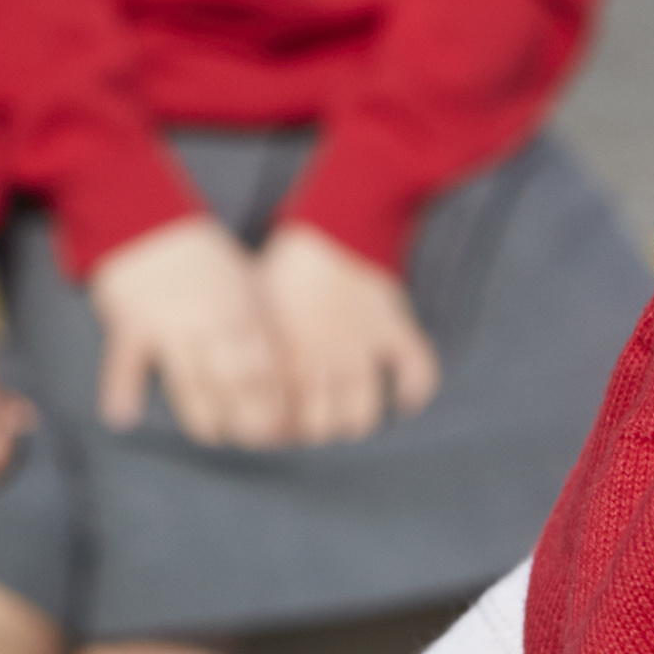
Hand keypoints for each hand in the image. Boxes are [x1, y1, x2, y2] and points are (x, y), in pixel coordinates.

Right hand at [88, 216, 294, 447]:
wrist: (145, 216)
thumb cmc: (199, 251)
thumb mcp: (243, 277)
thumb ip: (257, 318)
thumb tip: (279, 360)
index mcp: (241, 308)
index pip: (267, 367)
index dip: (276, 401)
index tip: (282, 425)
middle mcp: (209, 321)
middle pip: (235, 384)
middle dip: (250, 419)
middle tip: (254, 440)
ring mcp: (169, 325)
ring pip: (189, 385)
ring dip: (204, 418)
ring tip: (213, 437)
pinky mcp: (130, 324)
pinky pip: (125, 364)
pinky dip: (121, 390)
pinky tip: (121, 417)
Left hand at [253, 222, 437, 442]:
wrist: (334, 223)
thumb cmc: (282, 262)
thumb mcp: (253, 305)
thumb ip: (251, 346)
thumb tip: (235, 377)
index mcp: (286, 356)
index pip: (283, 420)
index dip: (280, 431)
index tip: (278, 426)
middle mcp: (323, 361)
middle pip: (321, 427)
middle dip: (315, 430)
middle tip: (313, 420)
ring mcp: (361, 349)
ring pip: (363, 414)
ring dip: (357, 421)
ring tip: (350, 416)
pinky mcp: (394, 330)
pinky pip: (418, 371)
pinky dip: (416, 390)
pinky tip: (406, 401)